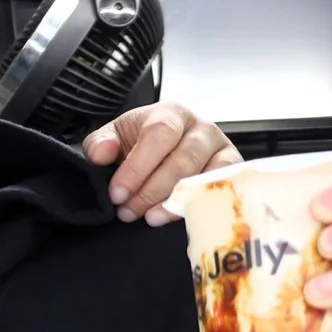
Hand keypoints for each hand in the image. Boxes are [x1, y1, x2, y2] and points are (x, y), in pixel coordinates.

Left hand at [83, 102, 241, 224]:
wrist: (165, 150)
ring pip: (201, 177)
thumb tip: (101, 154)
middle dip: (150, 191)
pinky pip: (220, 188)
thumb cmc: (141, 142)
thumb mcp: (116, 137)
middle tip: (127, 211)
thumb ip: (101, 143)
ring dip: (171, 202)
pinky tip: (173, 216)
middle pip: (181, 160)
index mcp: (170, 114)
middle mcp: (200, 127)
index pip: (158, 136)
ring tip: (148, 217)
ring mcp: (220, 148)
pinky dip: (196, 205)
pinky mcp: (231, 169)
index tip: (117, 194)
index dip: (136, 168)